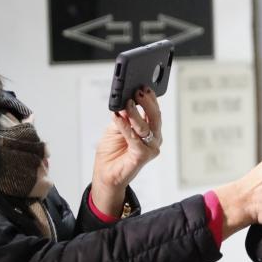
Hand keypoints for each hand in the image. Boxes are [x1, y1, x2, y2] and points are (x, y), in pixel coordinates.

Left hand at [91, 87, 162, 216]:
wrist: (106, 175)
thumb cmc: (112, 153)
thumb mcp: (116, 129)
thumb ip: (123, 118)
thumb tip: (124, 103)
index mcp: (151, 131)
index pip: (155, 111)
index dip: (151, 99)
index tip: (143, 87)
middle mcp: (154, 139)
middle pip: (155, 117)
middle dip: (147, 103)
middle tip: (138, 92)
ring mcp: (150, 148)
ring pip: (146, 126)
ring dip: (134, 113)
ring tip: (126, 104)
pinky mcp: (142, 156)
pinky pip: (134, 138)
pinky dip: (125, 126)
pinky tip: (117, 117)